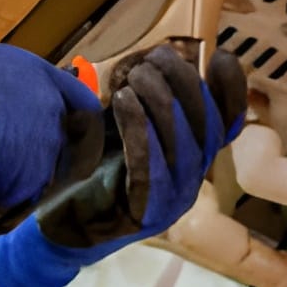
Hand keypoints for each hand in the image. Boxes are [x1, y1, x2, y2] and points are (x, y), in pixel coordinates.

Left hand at [0, 45, 247, 286]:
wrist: (55, 232)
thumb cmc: (87, 173)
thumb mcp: (120, 131)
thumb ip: (144, 105)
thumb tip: (156, 61)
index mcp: (191, 163)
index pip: (227, 125)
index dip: (231, 90)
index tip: (218, 55)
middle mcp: (190, 183)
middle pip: (208, 127)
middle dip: (185, 83)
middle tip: (155, 58)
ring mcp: (171, 203)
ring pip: (183, 145)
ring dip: (161, 100)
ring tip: (136, 73)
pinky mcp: (145, 216)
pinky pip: (151, 168)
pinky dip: (139, 129)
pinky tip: (124, 99)